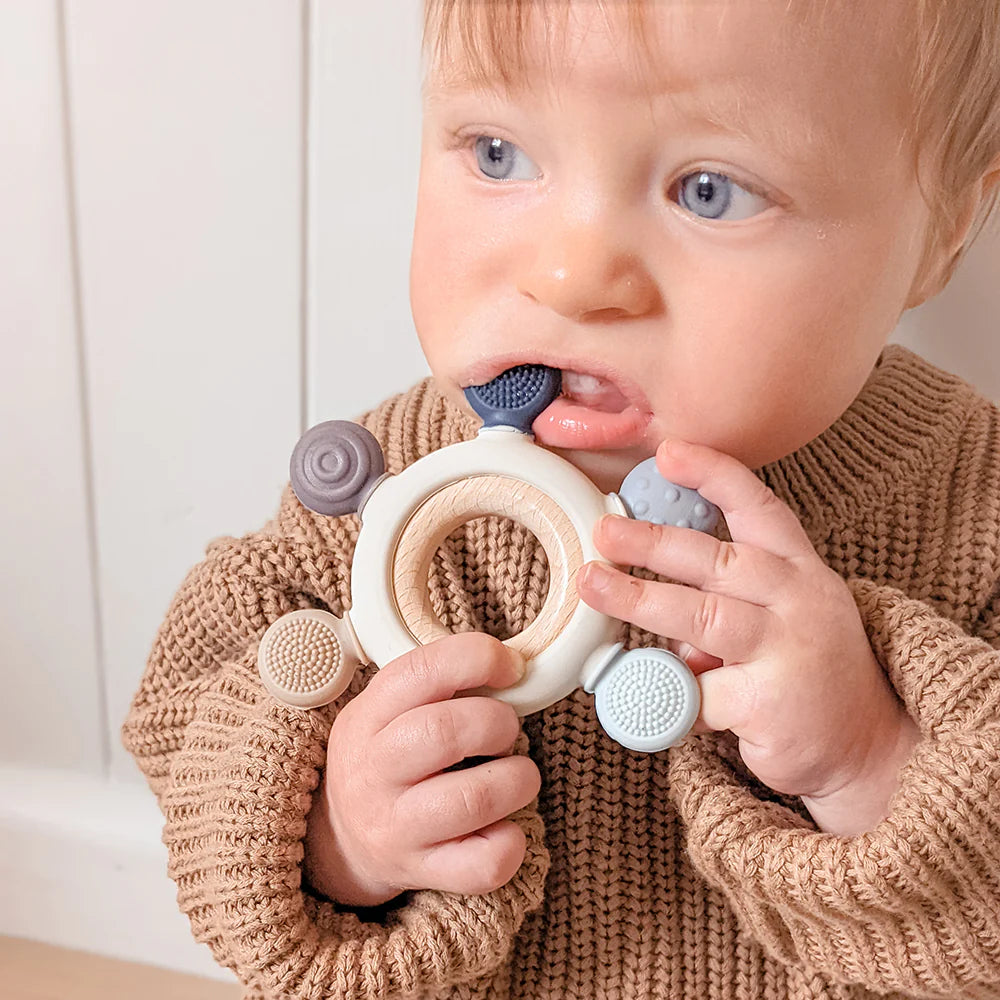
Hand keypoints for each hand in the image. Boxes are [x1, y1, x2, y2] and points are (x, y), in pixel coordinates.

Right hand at [303, 632, 540, 906]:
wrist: (338, 843)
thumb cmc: (385, 759)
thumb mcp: (386, 709)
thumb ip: (437, 684)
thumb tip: (513, 667)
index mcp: (368, 717)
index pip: (421, 671)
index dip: (477, 659)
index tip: (510, 666)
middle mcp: (375, 772)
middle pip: (446, 732)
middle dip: (499, 723)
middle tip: (506, 730)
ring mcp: (397, 827)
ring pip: (474, 799)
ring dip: (518, 779)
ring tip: (517, 776)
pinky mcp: (422, 872)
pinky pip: (483, 864)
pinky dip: (512, 842)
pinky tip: (504, 826)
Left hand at [577, 439, 918, 830]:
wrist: (868, 745)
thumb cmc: (810, 669)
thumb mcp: (784, 614)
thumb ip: (727, 597)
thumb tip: (655, 595)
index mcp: (800, 571)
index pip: (758, 509)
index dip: (714, 476)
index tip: (668, 453)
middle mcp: (799, 602)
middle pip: (717, 561)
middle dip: (652, 541)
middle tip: (604, 531)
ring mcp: (788, 652)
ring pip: (701, 616)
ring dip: (640, 600)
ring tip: (595, 586)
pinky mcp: (770, 703)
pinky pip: (699, 691)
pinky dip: (673, 695)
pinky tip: (672, 701)